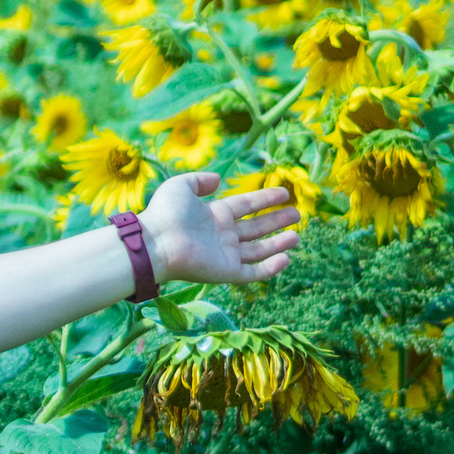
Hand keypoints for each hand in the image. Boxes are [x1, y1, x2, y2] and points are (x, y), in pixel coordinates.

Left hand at [138, 171, 298, 286]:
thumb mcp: (181, 186)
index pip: (245, 205)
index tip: (285, 193)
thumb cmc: (166, 213)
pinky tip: (286, 258)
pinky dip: (270, 268)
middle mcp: (222, 235)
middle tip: (297, 214)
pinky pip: (253, 272)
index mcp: (214, 215)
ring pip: (258, 250)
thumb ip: (200, 180)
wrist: (156, 244)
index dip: (265, 198)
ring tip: (296, 236)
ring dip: (278, 243)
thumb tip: (219, 180)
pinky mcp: (226, 272)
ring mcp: (225, 255)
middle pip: (255, 228)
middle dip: (276, 221)